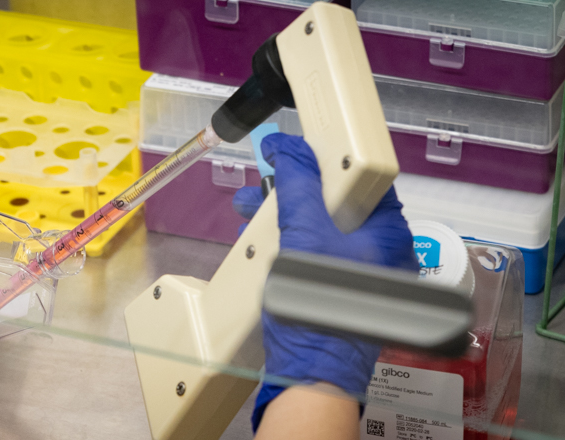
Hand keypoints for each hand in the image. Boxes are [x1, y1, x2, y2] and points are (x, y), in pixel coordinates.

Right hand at [232, 134, 417, 430]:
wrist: (310, 373)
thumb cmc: (316, 313)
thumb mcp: (301, 235)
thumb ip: (296, 186)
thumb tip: (290, 149)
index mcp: (388, 234)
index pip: (361, 178)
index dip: (323, 160)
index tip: (292, 151)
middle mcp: (383, 253)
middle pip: (338, 202)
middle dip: (294, 190)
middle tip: (263, 183)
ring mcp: (364, 275)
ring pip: (325, 228)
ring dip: (286, 216)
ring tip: (251, 213)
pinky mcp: (342, 292)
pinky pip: (318, 253)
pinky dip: (291, 242)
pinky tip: (264, 243)